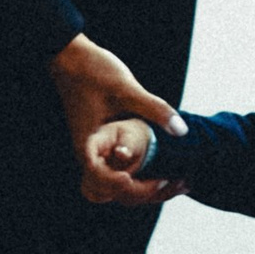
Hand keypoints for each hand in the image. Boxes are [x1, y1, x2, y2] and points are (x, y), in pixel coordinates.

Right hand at [51, 33, 179, 208]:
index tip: (144, 179)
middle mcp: (89, 155)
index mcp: (88, 144)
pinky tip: (164, 170)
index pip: (99, 180)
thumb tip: (182, 131)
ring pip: (114, 189)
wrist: (72, 59)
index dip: (120, 186)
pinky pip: (118, 173)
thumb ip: (154, 109)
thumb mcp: (127, 88)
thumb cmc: (93, 72)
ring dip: (142, 191)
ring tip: (175, 182)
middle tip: (174, 182)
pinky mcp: (103, 148)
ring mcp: (95, 153)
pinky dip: (139, 178)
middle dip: (142, 194)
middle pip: (109, 193)